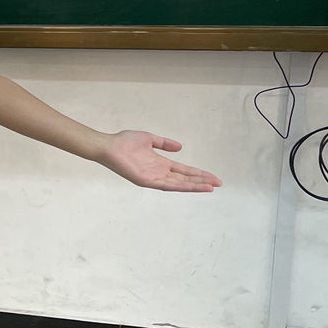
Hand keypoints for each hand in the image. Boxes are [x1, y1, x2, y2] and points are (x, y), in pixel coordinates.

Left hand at [99, 131, 221, 192]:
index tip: (213, 177)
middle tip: (218, 184)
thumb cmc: (124, 142)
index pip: (184, 171)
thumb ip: (164, 143)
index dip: (198, 174)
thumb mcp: (149, 139)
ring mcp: (153, 178)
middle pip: (185, 179)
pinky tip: (191, 187)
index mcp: (160, 163)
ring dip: (194, 186)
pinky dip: (180, 187)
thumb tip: (180, 147)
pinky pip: (166, 185)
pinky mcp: (146, 181)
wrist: (109, 145)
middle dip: (201, 181)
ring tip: (210, 187)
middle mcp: (159, 172)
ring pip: (178, 184)